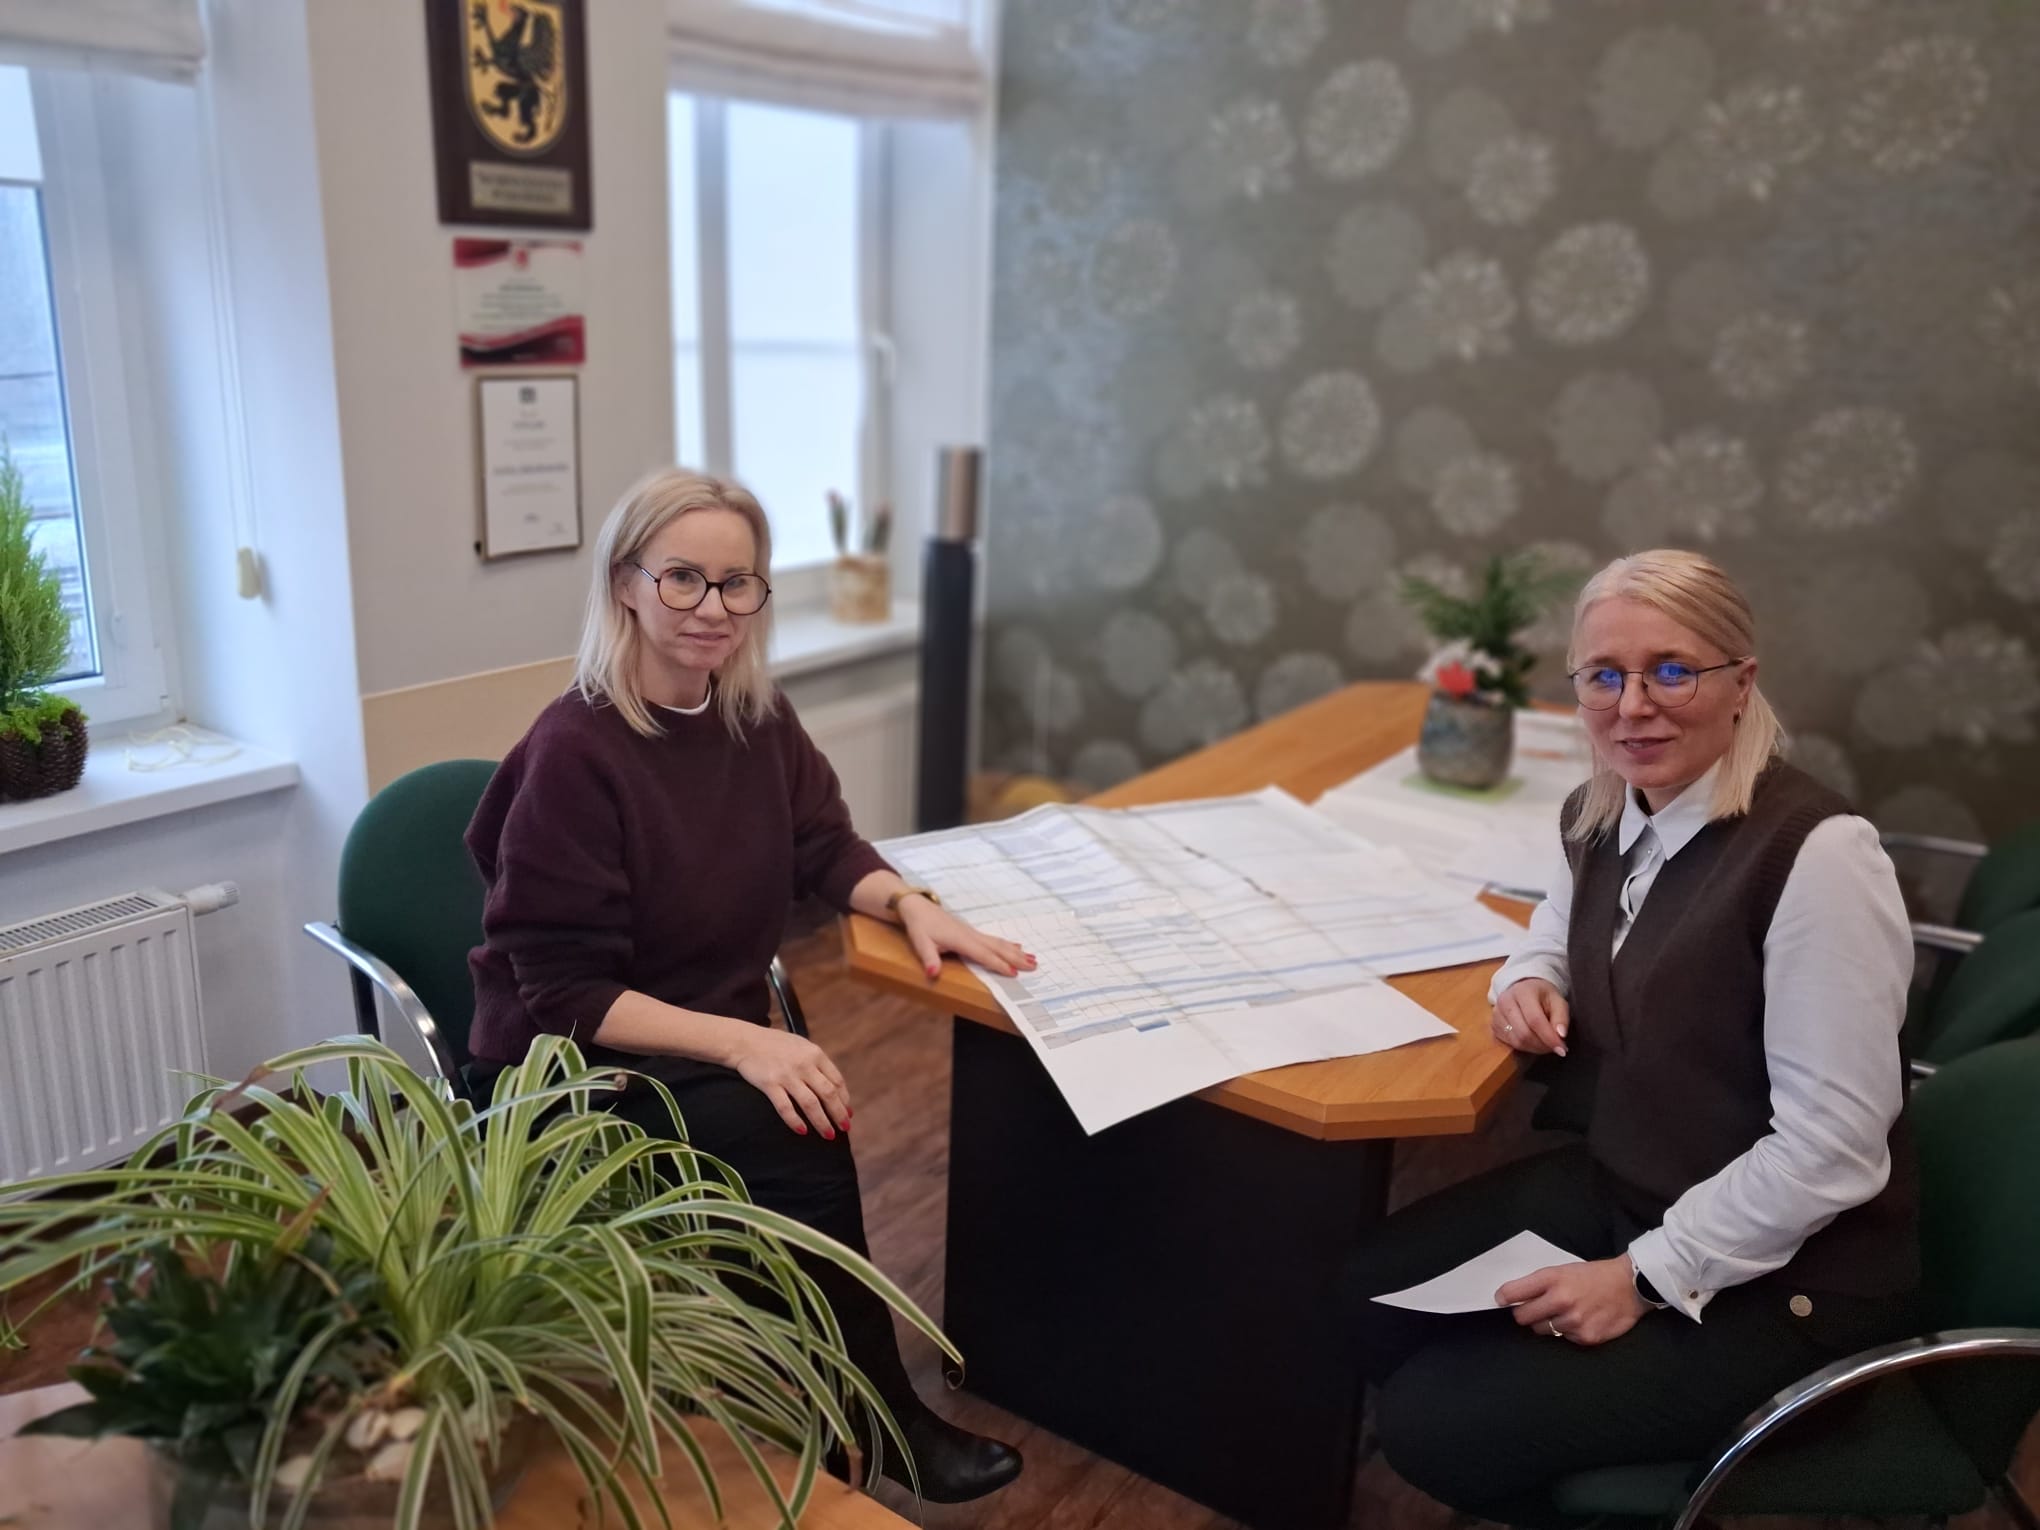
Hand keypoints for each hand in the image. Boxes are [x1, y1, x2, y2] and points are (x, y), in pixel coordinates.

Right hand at [728, 1025, 851, 1137]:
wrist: (745, 1041)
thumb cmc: (775, 1045)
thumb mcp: (802, 1046)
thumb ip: (817, 1063)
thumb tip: (834, 1086)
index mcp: (815, 1054)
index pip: (837, 1081)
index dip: (844, 1100)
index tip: (848, 1113)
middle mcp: (804, 1064)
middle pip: (828, 1094)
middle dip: (839, 1114)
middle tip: (845, 1128)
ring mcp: (787, 1075)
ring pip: (810, 1104)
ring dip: (822, 1122)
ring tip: (829, 1135)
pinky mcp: (770, 1084)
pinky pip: (785, 1107)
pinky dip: (795, 1121)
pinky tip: (802, 1131)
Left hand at [897, 897, 1036, 981]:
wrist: (917, 906)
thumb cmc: (919, 926)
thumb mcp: (920, 943)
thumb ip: (929, 959)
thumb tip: (933, 974)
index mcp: (961, 940)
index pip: (983, 955)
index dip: (999, 964)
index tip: (1014, 973)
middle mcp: (971, 935)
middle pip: (998, 948)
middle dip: (1016, 957)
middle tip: (1034, 966)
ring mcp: (972, 932)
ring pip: (998, 943)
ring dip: (1016, 951)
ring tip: (1032, 958)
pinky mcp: (971, 932)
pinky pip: (994, 940)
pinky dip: (1007, 944)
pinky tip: (1016, 946)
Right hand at [1492, 978, 1568, 1055]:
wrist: (1522, 988)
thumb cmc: (1541, 995)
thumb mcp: (1558, 1000)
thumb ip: (1561, 1018)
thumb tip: (1561, 1035)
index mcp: (1523, 992)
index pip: (1535, 1020)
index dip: (1549, 1037)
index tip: (1561, 1049)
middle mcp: (1505, 1002)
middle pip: (1524, 1034)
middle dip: (1542, 1046)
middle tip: (1555, 1047)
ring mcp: (1496, 1014)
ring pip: (1516, 1042)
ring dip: (1534, 1048)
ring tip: (1545, 1044)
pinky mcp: (1493, 1025)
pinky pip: (1510, 1043)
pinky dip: (1525, 1047)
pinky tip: (1533, 1041)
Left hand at [1496, 1257, 1647, 1346]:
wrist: (1630, 1286)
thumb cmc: (1593, 1275)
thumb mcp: (1563, 1270)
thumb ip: (1539, 1283)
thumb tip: (1510, 1296)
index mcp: (1552, 1278)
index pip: (1513, 1292)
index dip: (1503, 1298)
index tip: (1500, 1300)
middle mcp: (1561, 1300)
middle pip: (1522, 1317)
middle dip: (1524, 1314)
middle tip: (1533, 1309)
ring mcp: (1573, 1321)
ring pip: (1542, 1330)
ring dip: (1548, 1323)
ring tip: (1564, 1312)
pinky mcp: (1585, 1337)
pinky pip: (1563, 1339)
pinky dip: (1567, 1332)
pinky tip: (1580, 1320)